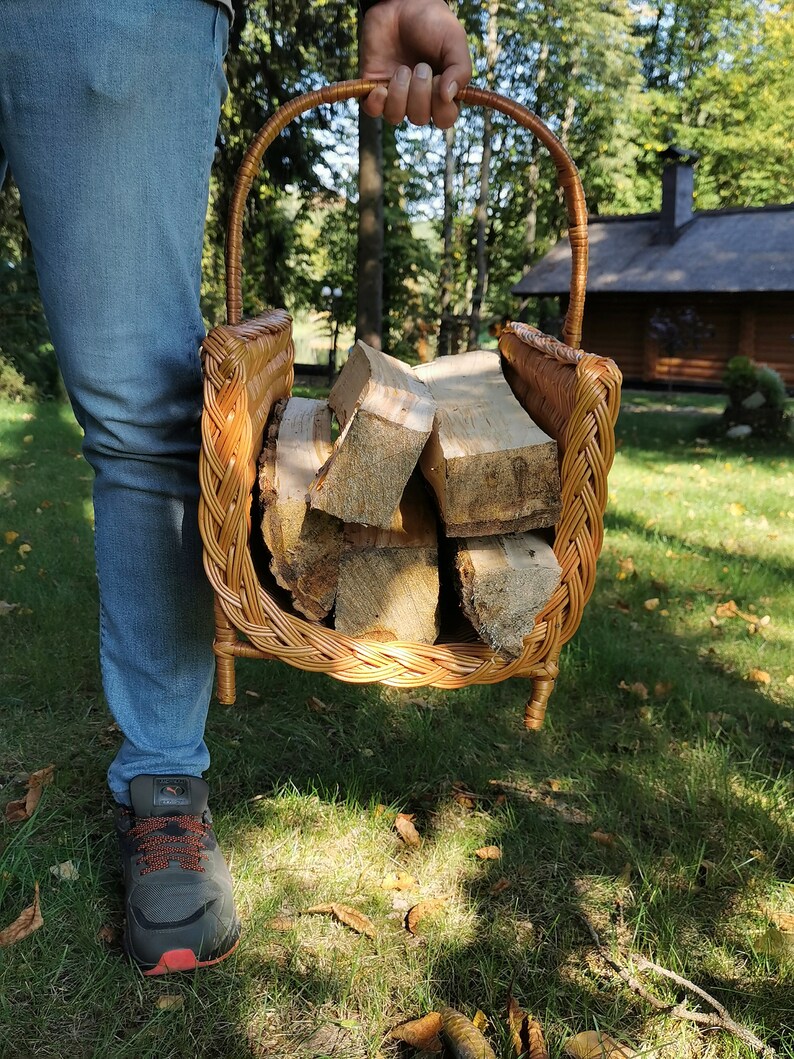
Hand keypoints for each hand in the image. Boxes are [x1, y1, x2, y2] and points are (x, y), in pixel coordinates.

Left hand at [360, 0, 471, 128]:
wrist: (402, 3)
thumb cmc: (432, 22)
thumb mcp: (454, 41)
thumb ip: (460, 70)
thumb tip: (448, 97)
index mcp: (442, 92)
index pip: (444, 119)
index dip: (441, 108)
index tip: (439, 80)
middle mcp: (418, 98)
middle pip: (419, 118)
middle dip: (420, 94)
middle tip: (420, 66)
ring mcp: (395, 94)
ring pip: (395, 116)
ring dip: (399, 94)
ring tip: (402, 69)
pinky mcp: (373, 86)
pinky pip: (372, 111)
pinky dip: (376, 103)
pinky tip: (380, 87)